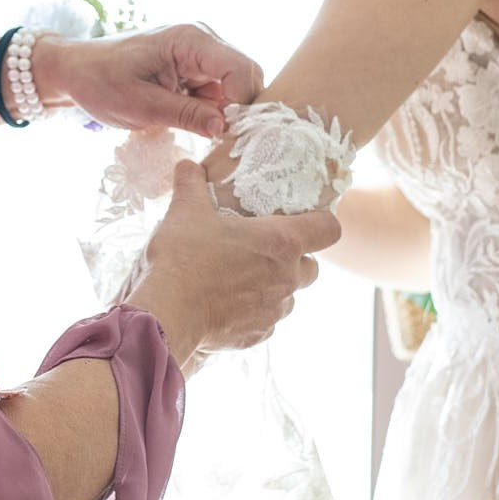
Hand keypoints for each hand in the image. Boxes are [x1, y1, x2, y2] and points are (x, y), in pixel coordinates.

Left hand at [38, 24, 264, 138]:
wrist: (75, 72)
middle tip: (217, 138)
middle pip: (244, 76)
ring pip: (233, 89)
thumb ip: (186, 116)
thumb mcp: (141, 105)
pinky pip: (217, 94)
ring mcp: (198, 56)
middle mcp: (201, 42)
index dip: (243, 101)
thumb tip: (225, 128)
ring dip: (223, 114)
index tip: (226, 131)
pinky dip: (211, 113)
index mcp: (190, 40)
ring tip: (196, 132)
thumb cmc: (100, 82)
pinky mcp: (193, 71)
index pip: (240, 68)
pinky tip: (192, 126)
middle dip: (237, 109)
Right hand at [124, 162, 339, 363]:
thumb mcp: (186, 210)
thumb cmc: (184, 256)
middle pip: (312, 266)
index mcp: (281, 242)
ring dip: (273, 287)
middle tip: (262, 250)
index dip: (321, 222)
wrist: (169, 311)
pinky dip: (252, 313)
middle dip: (294, 259)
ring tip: (239, 278)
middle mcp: (287, 277)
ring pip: (289, 296)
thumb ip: (191, 183)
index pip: (329, 229)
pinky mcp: (257, 335)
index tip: (301, 220)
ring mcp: (274, 309)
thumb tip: (187, 164)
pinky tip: (225, 304)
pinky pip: (266, 321)